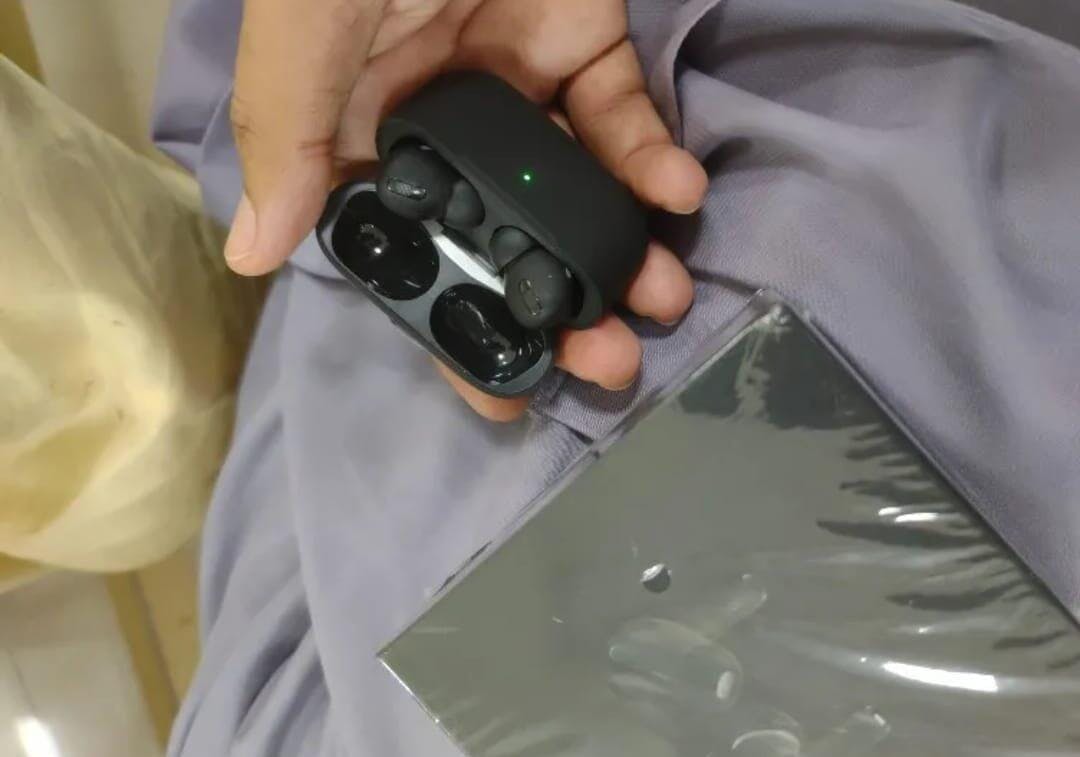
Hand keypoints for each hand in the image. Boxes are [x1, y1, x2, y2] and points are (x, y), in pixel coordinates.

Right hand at [227, 0, 707, 419]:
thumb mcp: (311, 14)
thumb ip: (289, 124)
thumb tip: (250, 249)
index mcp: (363, 122)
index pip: (410, 246)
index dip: (452, 325)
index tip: (500, 398)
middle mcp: (439, 115)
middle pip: (502, 235)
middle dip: (557, 306)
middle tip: (607, 366)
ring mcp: (514, 81)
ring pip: (570, 191)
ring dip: (619, 250)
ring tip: (657, 300)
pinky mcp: (582, 41)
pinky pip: (620, 116)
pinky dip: (652, 159)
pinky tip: (675, 197)